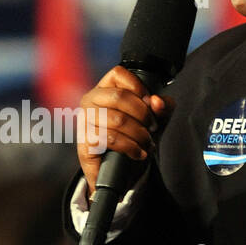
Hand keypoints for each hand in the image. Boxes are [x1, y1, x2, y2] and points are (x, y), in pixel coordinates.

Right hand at [77, 66, 174, 196]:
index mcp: (104, 89)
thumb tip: (158, 102)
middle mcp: (90, 101)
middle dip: (143, 114)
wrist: (118, 171)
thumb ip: (161, 106)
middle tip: (152, 128)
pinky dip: (130, 147)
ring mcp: (84, 121)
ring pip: (117, 119)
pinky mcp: (85, 142)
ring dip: (139, 134)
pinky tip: (138, 152)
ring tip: (147, 142)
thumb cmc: (133, 137)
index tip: (151, 103)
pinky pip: (110, 139)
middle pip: (119, 97)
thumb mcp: (152, 118)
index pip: (118, 74)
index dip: (138, 87)